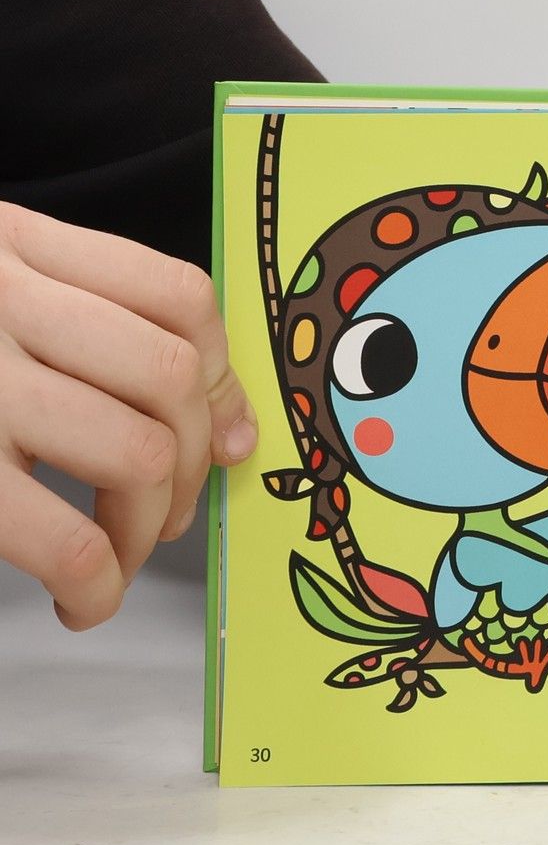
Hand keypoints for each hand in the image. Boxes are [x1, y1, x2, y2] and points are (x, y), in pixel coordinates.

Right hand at [0, 203, 257, 626]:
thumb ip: (86, 325)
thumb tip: (229, 427)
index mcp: (13, 247)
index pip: (177, 294)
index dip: (222, 375)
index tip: (226, 436)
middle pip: (171, 375)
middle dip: (193, 460)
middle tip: (168, 514)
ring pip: (134, 450)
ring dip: (147, 526)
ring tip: (117, 555)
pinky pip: (59, 532)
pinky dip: (96, 579)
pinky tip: (79, 597)